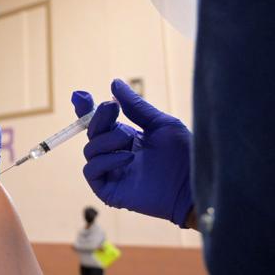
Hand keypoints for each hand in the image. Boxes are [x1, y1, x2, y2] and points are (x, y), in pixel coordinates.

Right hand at [71, 79, 193, 226]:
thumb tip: (114, 84)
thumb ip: (136, 106)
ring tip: (129, 140)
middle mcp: (114, 154)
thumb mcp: (160, 124)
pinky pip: (91, 170)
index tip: (81, 95)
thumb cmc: (183, 156)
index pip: (99, 123)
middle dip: (98, 118)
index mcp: (124, 138)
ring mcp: (110, 172)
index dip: (86, 109)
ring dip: (107, 140)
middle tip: (112, 107)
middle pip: (91, 132)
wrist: (194, 186)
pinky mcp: (107, 190)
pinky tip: (127, 158)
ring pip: (90, 150)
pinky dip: (105, 161)